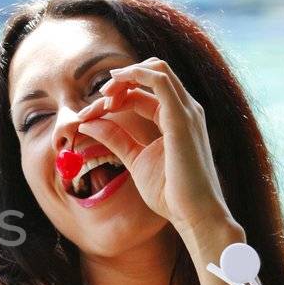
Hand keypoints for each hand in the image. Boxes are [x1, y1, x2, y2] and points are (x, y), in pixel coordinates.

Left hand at [73, 58, 230, 234]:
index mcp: (176, 118)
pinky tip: (113, 91)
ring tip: (102, 98)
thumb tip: (88, 124)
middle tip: (96, 103)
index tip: (90, 116)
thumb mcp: (136, 160)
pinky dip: (134, 77)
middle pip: (150, 75)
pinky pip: (159, 80)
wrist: (194, 214)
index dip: (114, 98)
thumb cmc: (171, 193)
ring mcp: (186, 111)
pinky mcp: (182, 118)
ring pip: (156, 70)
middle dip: (118, 82)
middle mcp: (185, 109)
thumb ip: (115, 139)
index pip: (143, 93)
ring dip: (123, 78)